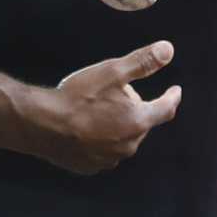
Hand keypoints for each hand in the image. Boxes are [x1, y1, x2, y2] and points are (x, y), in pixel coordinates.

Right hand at [42, 40, 182, 173]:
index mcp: (138, 121)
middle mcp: (128, 145)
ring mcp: (109, 159)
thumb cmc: (78, 97)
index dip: (171, 97)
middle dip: (134, 108)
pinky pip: (104, 151)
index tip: (174, 91)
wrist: (42, 124)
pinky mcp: (91, 167)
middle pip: (141, 122)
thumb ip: (143, 62)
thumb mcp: (112, 72)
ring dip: (117, 125)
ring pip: (123, 138)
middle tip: (113, 93)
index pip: (166, 109)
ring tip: (97, 110)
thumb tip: (168, 50)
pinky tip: (85, 128)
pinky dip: (101, 140)